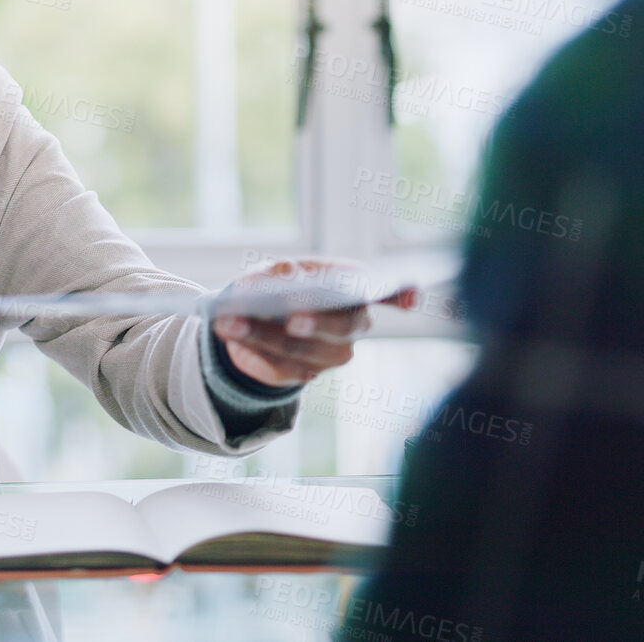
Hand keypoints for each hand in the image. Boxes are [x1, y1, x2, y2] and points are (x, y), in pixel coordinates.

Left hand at [211, 258, 416, 387]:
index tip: (412, 295)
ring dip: (263, 334)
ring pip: (302, 349)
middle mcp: (354, 323)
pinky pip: (278, 365)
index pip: (390, 291)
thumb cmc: (275, 284)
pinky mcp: (304, 374)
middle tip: (293, 316)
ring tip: (231, 321)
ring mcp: (332, 353)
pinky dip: (251, 347)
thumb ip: (283, 272)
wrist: (250, 319)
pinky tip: (231, 333)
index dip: (402, 294)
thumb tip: (286, 277)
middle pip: (343, 326)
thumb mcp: (274, 269)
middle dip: (316, 321)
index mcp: (355, 288)